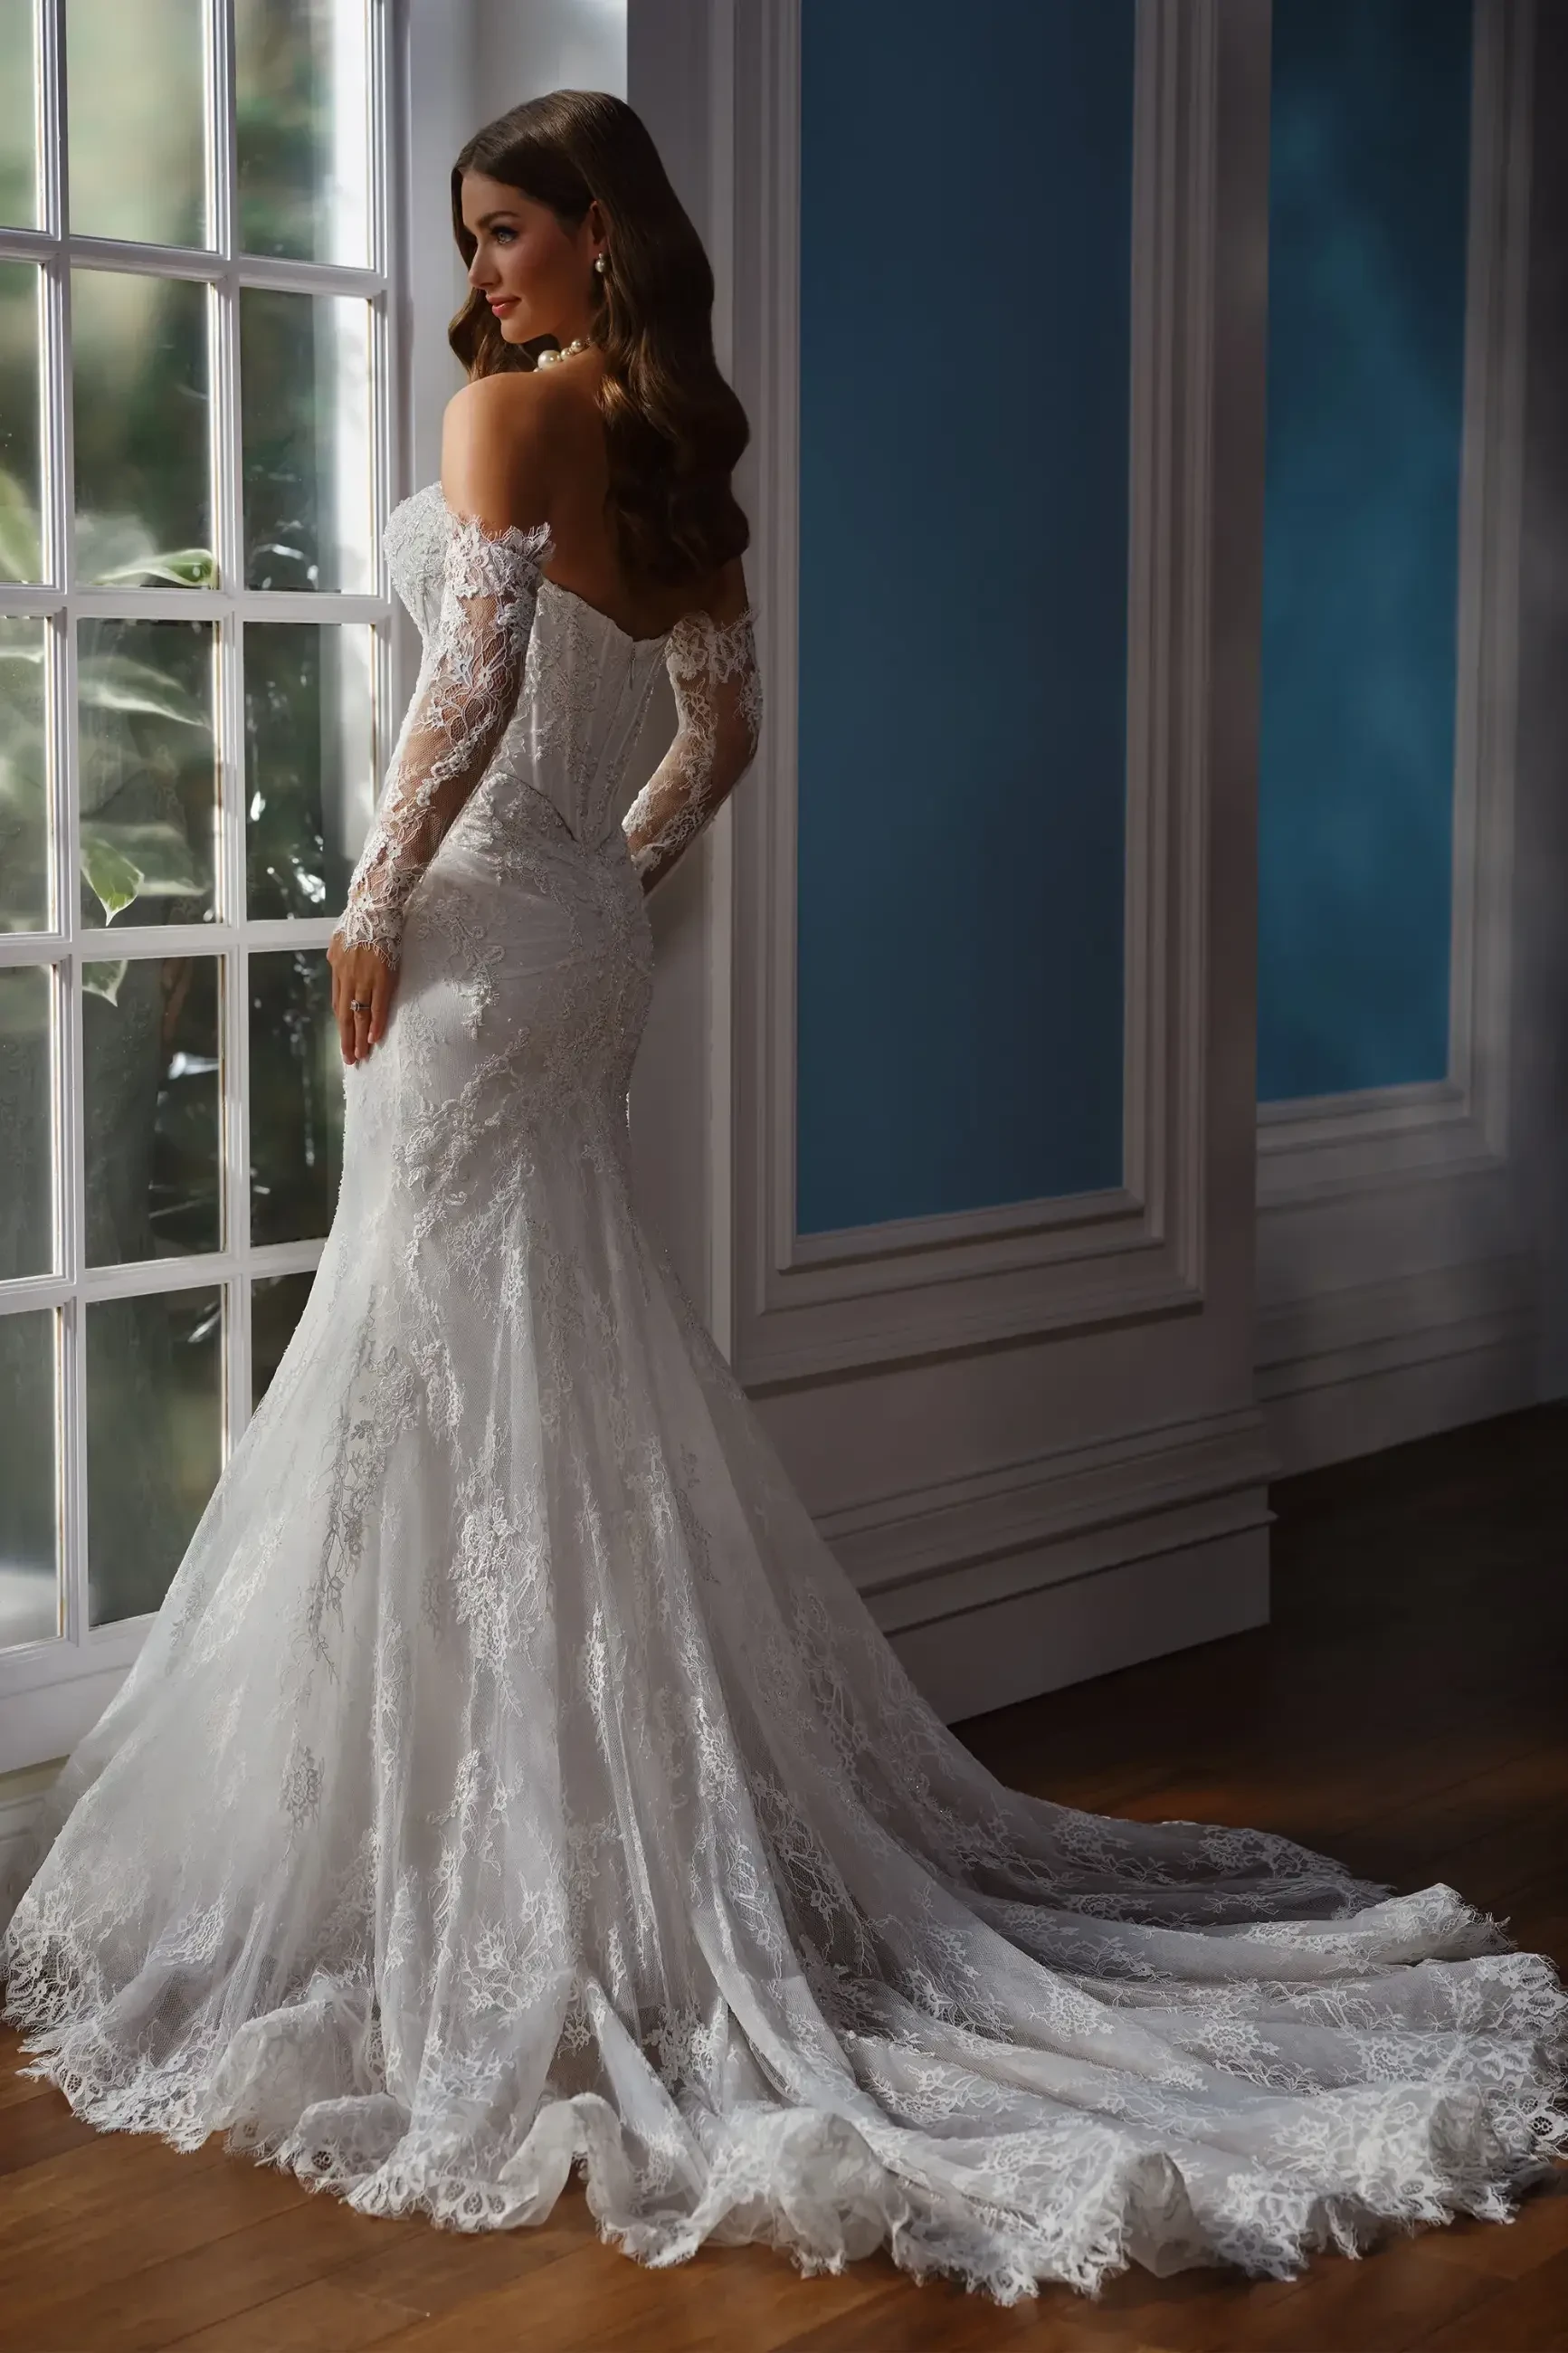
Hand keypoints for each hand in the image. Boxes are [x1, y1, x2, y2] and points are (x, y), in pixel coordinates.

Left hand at [327, 931, 395, 1064]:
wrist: (374, 907)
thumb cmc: (359, 919)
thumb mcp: (339, 938)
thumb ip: (338, 955)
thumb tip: (336, 965)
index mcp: (337, 969)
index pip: (338, 1004)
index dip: (341, 1024)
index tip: (344, 1040)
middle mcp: (347, 977)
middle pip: (345, 1015)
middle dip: (346, 1039)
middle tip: (349, 1059)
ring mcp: (364, 979)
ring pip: (359, 1014)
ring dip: (359, 1037)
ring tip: (361, 1055)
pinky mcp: (382, 978)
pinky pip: (378, 1006)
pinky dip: (375, 1023)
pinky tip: (373, 1038)